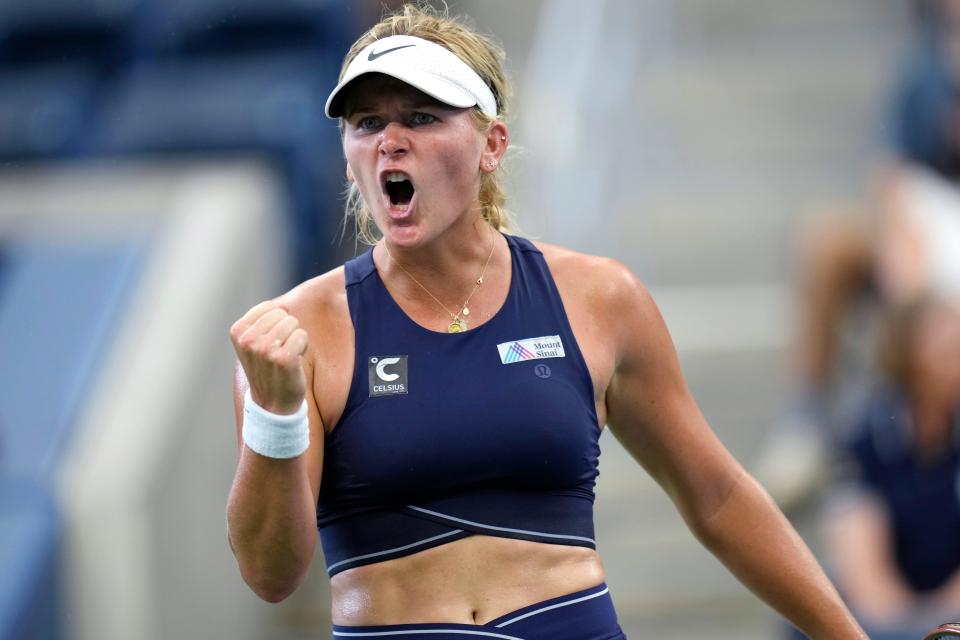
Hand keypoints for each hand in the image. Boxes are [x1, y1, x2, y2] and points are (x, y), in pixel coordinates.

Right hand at [230, 299, 308, 414]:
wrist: (272, 404)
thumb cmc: (267, 368)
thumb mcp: (255, 341)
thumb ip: (265, 320)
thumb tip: (284, 305)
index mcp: (238, 331)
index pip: (269, 306)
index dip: (276, 322)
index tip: (270, 342)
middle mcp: (248, 339)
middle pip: (282, 313)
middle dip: (286, 330)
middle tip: (279, 351)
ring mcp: (264, 349)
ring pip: (293, 323)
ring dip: (295, 339)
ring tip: (286, 356)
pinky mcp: (283, 358)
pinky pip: (302, 335)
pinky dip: (302, 347)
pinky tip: (294, 361)